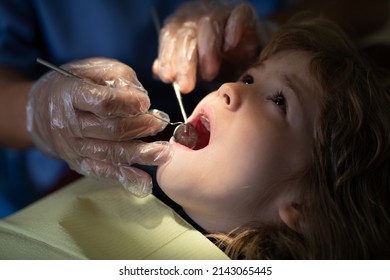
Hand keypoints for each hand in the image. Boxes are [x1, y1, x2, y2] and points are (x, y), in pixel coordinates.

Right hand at [27, 58, 170, 196]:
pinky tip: (144, 181)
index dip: (128, 104)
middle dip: (140, 127)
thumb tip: (142, 100)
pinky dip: (124, 177)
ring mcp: (73, 147)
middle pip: (111, 130)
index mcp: (71, 94)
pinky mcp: (78, 162)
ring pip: (110, 153)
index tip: (146, 102)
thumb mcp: (94, 68)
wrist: (41, 108)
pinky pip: (103, 171)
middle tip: (160, 123)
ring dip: (140, 154)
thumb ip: (120, 78)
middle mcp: (69, 124)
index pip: (103, 103)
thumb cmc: (75, 83)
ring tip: (164, 153)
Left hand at [153, 2, 262, 92]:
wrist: (249, 57)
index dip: (167, 57)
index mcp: (181, 25)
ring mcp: (222, 11)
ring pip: (209, 24)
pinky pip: (237, 15)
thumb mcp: (194, 71)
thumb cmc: (218, 64)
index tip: (168, 78)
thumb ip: (176, 70)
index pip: (169, 36)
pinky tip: (230, 45)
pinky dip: (233, 29)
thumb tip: (157, 71)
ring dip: (207, 50)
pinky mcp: (244, 12)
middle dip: (185, 63)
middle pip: (187, 34)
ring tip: (209, 74)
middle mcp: (198, 14)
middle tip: (186, 86)